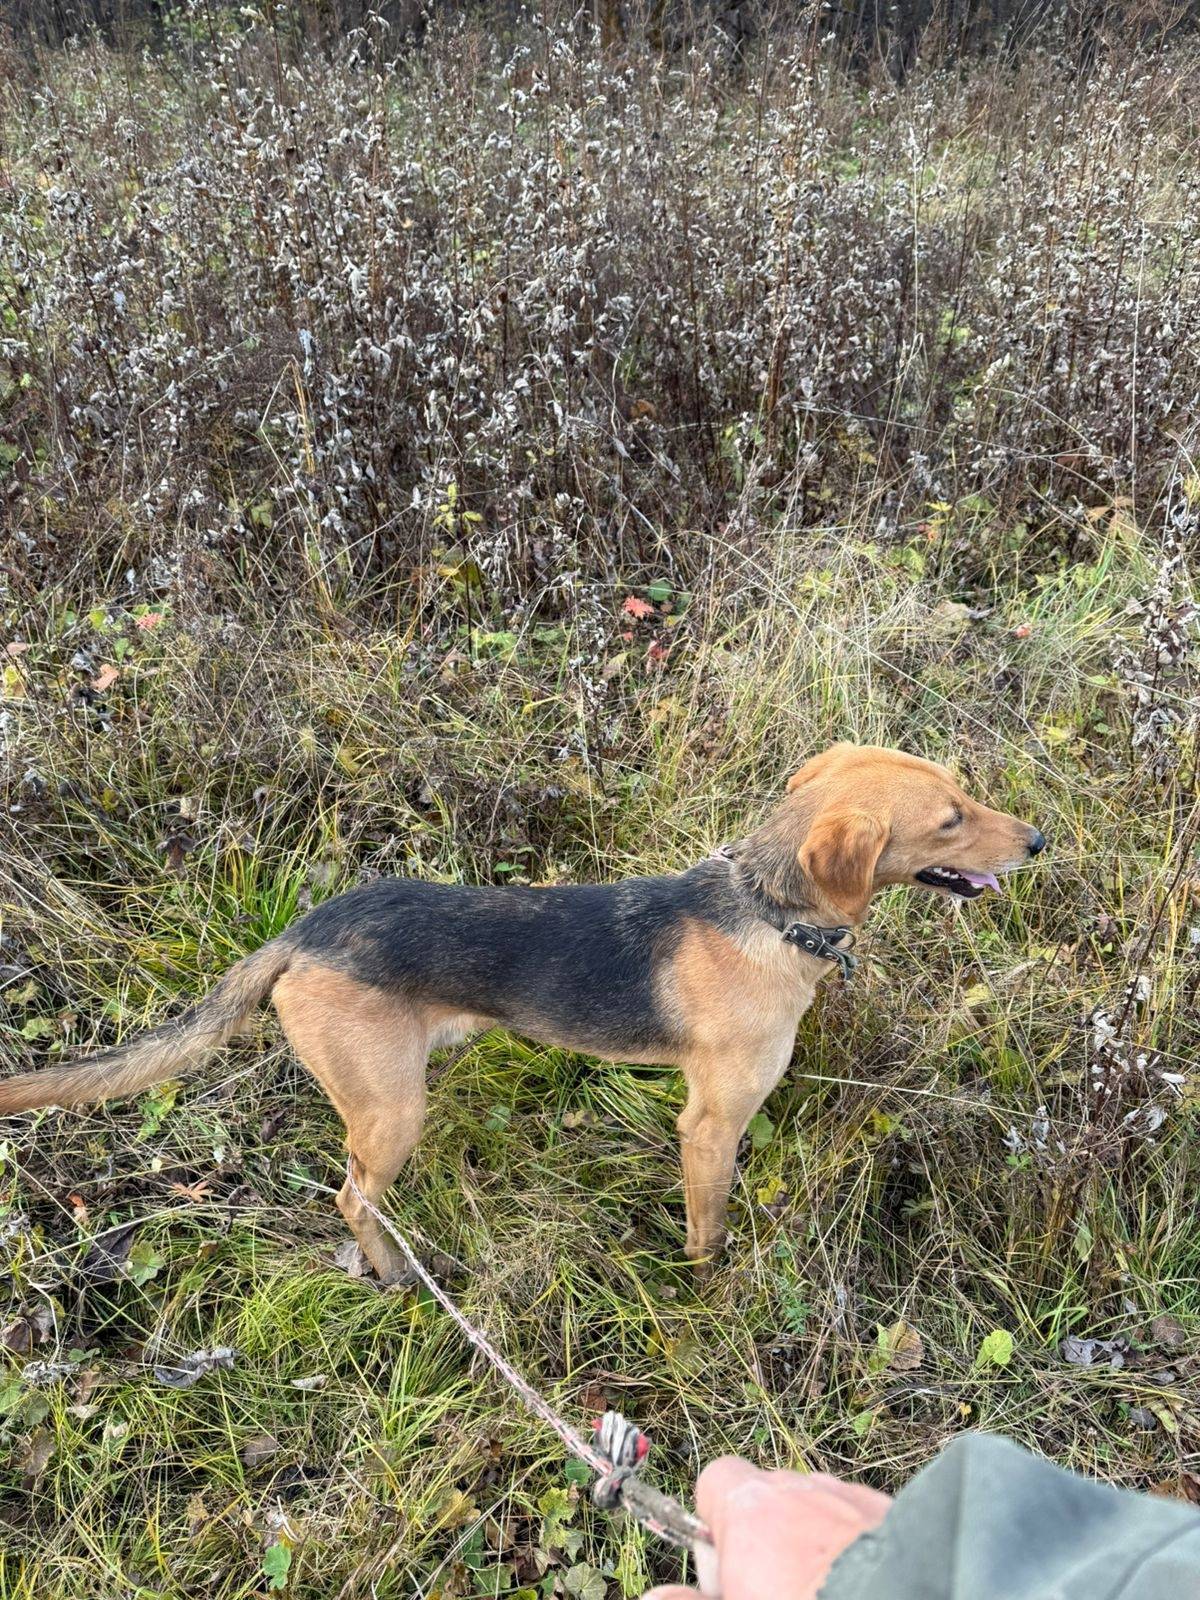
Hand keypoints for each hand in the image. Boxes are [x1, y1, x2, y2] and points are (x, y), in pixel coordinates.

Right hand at [643, 1456, 890, 1599]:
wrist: (902, 1598)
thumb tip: (654, 1599)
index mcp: (749, 1508)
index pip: (715, 1479)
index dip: (714, 1519)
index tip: (723, 1564)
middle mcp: (797, 1488)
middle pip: (766, 1497)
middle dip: (766, 1537)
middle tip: (772, 1590)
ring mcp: (848, 1496)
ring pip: (816, 1508)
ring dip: (812, 1540)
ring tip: (823, 1590)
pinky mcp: (891, 1513)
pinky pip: (860, 1520)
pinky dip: (856, 1544)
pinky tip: (862, 1583)